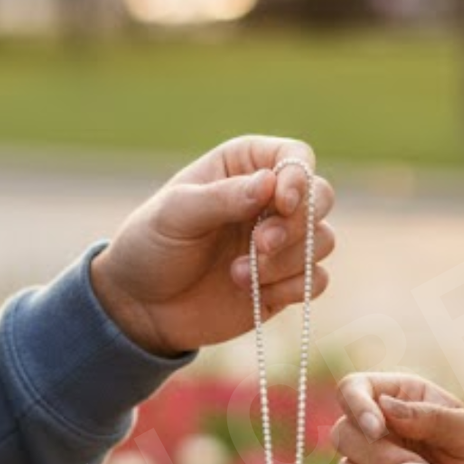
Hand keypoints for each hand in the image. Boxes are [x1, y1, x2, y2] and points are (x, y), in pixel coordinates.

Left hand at [89, 138, 334, 357]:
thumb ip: (222, 196)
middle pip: (320, 196)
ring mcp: (281, 241)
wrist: (141, 307)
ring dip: (287, 261)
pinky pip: (316, 279)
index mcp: (244, 166)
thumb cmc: (151, 245)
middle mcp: (270, 200)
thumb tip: (270, 182)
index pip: (295, 156)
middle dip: (296, 224)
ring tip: (237, 275)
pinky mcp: (285, 280)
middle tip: (259, 245)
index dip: (299, 176)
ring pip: (322, 240)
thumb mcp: (175, 214)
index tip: (282, 202)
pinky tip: (254, 294)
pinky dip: (293, 288)